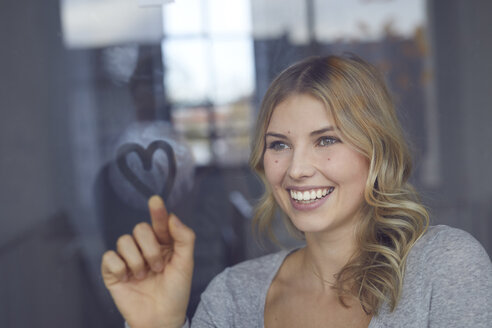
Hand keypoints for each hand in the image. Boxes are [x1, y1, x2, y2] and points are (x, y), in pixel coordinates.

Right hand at [101, 195, 194, 327]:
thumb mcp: (186, 264)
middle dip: (151, 248)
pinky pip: (109, 257)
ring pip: (123, 240)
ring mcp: (128, 259)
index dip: (157, 211)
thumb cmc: (176, 292)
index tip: (156, 200)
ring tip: (145, 275)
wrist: (162, 319)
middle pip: (140, 228)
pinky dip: (120, 267)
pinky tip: (128, 278)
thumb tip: (173, 217)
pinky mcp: (113, 272)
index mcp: (164, 243)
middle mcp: (145, 248)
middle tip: (158, 267)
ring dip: (137, 260)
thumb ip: (184, 238)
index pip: (159, 222)